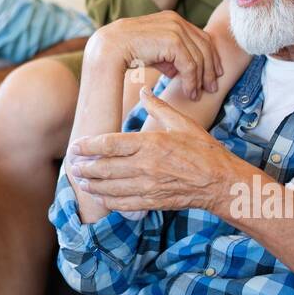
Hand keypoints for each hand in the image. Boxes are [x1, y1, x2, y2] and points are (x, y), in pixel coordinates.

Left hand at [66, 88, 243, 213]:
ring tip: (81, 180)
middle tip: (72, 165)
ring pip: (110, 187)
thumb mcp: (182, 122)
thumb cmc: (203, 149)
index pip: (109, 144)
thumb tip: (143, 90)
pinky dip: (108, 201)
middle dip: (85, 167)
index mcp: (150, 143)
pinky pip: (124, 204)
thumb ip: (158, 106)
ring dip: (92, 184)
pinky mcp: (153, 202)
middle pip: (104, 167)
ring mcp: (148, 186)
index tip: (75, 146)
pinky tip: (100, 196)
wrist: (221, 182)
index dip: (88, 146)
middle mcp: (145, 166)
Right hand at [89, 12, 221, 99]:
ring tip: (197, 94)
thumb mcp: (153, 52)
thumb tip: (179, 71)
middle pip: (204, 46)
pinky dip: (192, 81)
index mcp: (172, 19)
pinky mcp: (173, 41)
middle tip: (213, 87)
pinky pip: (190, 64)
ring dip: (201, 78)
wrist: (109, 49)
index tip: (214, 74)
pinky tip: (190, 92)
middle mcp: (176, 20)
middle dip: (211, 68)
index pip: (200, 37)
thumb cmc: (126, 51)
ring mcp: (175, 29)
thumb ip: (168, 58)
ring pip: (199, 57)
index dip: (210, 56)